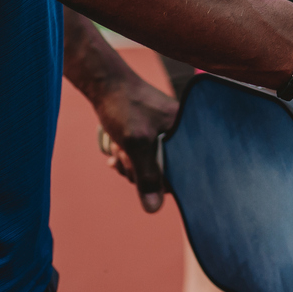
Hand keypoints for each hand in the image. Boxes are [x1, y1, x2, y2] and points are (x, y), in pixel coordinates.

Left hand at [90, 70, 179, 213]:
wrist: (104, 82)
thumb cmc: (124, 106)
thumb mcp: (135, 142)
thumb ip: (147, 176)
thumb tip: (154, 209)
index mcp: (188, 131)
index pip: (185, 172)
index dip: (161, 180)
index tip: (139, 171)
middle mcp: (182, 133)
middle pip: (166, 172)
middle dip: (139, 170)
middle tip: (124, 155)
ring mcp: (166, 134)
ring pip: (150, 166)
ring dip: (130, 164)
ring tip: (118, 148)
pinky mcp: (153, 134)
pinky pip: (144, 157)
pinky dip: (129, 158)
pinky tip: (116, 153)